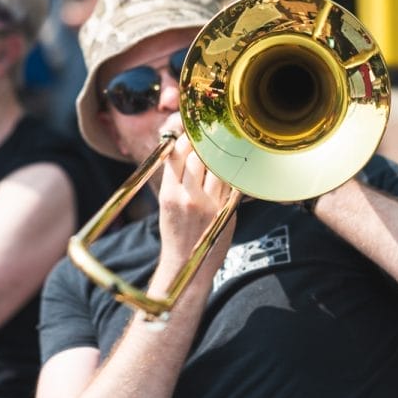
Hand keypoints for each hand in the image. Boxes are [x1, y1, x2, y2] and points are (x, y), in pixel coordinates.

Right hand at [153, 134, 235, 297]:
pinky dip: (230, 173)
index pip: (176, 155)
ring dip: (219, 157)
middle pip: (199, 156)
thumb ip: (174, 178)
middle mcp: (188, 197)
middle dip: (203, 146)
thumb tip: (185, 149)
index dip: (184, 140)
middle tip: (207, 140)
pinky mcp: (226, 211)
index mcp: (169, 194)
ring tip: (220, 153)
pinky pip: (231, 182)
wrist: (185, 263)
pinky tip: (230, 169)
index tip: (189, 134)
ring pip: (218, 167)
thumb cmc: (175, 231)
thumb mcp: (165, 203)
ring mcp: (209, 204)